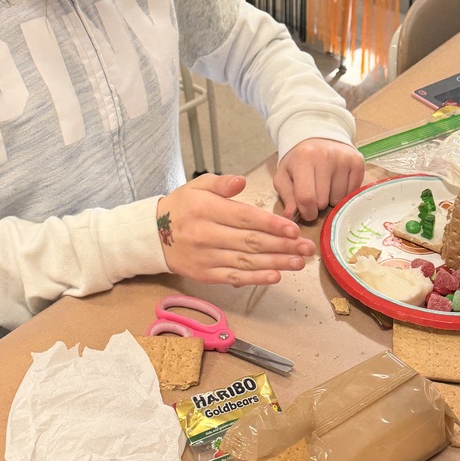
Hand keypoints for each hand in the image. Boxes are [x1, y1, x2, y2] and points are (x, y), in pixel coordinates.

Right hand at [157, 174, 314, 286]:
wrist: (153, 236)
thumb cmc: (182, 207)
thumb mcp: (197, 186)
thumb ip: (221, 183)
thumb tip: (241, 181)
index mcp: (206, 210)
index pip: (244, 218)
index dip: (271, 224)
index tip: (294, 229)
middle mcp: (206, 235)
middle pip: (250, 242)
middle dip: (282, 245)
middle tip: (306, 248)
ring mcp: (206, 257)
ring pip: (246, 262)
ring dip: (276, 263)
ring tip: (298, 262)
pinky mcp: (205, 274)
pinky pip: (234, 278)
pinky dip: (256, 279)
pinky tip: (275, 276)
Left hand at [274, 138, 365, 221]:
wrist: (319, 137)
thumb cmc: (299, 160)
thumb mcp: (284, 175)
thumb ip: (287, 196)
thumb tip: (292, 215)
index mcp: (304, 159)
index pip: (306, 198)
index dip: (306, 212)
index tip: (306, 211)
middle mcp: (326, 156)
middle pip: (323, 201)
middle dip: (318, 204)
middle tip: (315, 192)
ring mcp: (344, 159)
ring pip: (339, 199)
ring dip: (332, 198)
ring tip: (326, 185)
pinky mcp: (358, 162)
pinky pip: (352, 192)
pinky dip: (344, 193)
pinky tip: (337, 181)